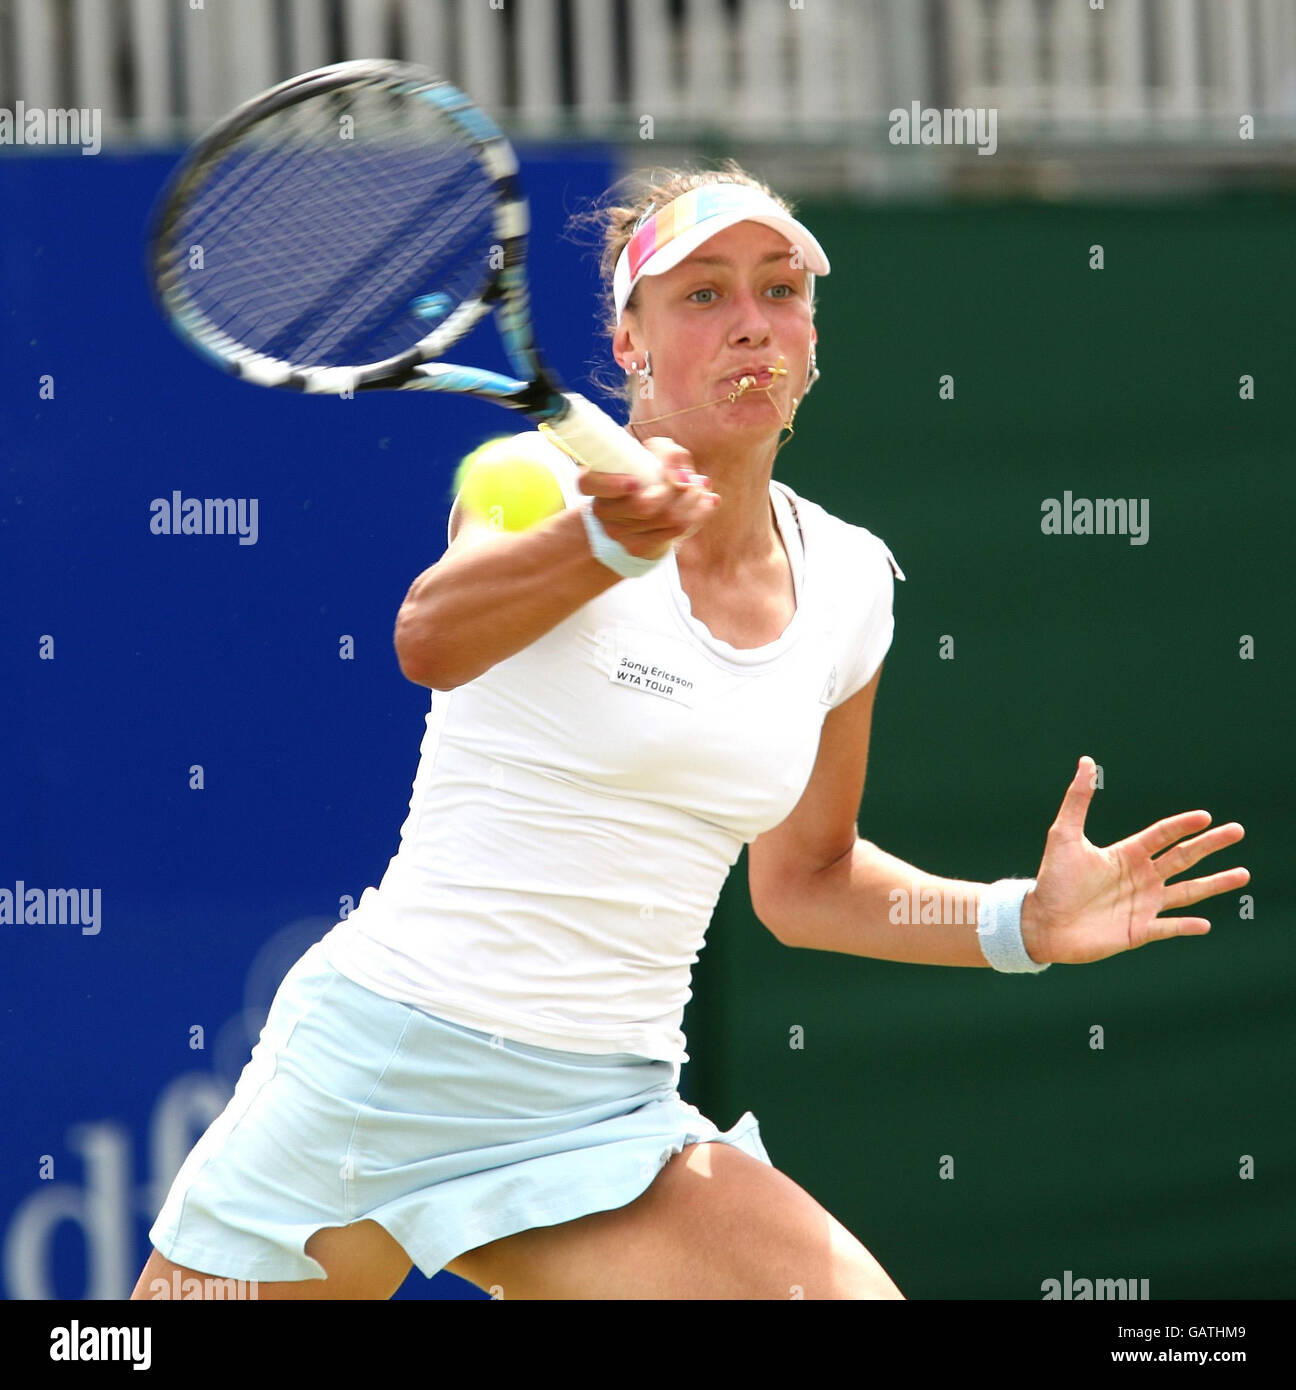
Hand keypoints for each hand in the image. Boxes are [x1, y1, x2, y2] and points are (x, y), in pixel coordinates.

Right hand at [575, 436, 720, 561]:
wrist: (645, 516)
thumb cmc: (647, 476)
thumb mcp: (652, 454)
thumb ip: (667, 453)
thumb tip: (683, 477)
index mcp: (595, 482)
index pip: (589, 483)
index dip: (611, 484)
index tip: (634, 482)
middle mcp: (602, 510)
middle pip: (642, 505)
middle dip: (677, 489)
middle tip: (692, 478)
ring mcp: (618, 533)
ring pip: (666, 517)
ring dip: (694, 499)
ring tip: (702, 486)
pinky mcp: (638, 548)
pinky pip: (677, 530)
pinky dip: (699, 513)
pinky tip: (707, 502)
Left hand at [1021, 756, 1248, 965]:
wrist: (1041, 922)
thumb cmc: (1052, 879)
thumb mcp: (1064, 835)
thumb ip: (1077, 800)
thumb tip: (1085, 761)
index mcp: (1127, 854)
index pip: (1162, 835)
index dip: (1182, 825)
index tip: (1204, 815)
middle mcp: (1141, 878)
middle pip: (1183, 857)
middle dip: (1211, 845)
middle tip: (1237, 831)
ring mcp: (1143, 905)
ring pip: (1187, 892)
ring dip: (1214, 883)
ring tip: (1243, 873)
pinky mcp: (1139, 931)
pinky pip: (1169, 928)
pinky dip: (1186, 926)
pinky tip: (1206, 924)